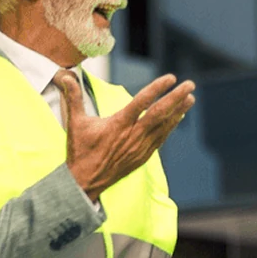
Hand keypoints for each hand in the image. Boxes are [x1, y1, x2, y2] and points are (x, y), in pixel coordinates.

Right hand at [54, 71, 194, 200]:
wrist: (85, 182)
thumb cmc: (80, 150)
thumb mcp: (75, 122)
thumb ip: (73, 97)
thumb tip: (65, 75)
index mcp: (118, 124)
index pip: (142, 102)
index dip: (157, 88)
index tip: (170, 77)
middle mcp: (133, 135)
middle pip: (160, 113)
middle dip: (176, 97)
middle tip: (190, 84)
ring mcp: (140, 147)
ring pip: (164, 126)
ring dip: (178, 111)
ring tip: (190, 97)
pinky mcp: (142, 156)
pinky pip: (161, 138)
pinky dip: (171, 126)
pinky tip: (178, 116)